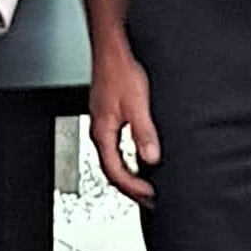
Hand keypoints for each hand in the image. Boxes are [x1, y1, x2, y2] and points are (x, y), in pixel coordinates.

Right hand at [89, 37, 159, 205]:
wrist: (112, 51)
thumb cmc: (120, 72)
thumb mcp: (137, 105)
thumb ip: (143, 133)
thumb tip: (150, 157)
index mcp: (103, 132)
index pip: (115, 171)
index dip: (132, 187)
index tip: (149, 195)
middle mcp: (100, 131)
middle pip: (111, 170)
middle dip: (129, 188)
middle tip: (147, 199)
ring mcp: (103, 124)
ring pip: (112, 159)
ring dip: (128, 175)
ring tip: (143, 185)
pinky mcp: (108, 116)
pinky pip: (115, 146)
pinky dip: (126, 159)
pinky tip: (137, 157)